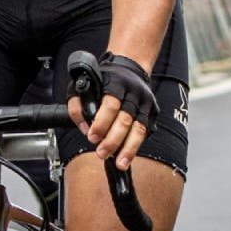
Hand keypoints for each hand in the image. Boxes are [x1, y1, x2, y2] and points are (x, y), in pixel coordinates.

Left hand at [74, 54, 158, 171]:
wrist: (130, 67)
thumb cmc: (105, 79)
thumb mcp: (83, 84)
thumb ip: (78, 105)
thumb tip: (85, 129)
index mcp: (116, 83)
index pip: (111, 105)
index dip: (102, 123)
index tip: (92, 137)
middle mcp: (134, 92)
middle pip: (125, 119)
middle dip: (113, 140)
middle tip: (102, 153)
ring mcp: (146, 102)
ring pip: (139, 128)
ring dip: (129, 148)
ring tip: (120, 163)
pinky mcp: (152, 111)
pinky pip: (145, 131)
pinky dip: (136, 145)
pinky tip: (128, 155)